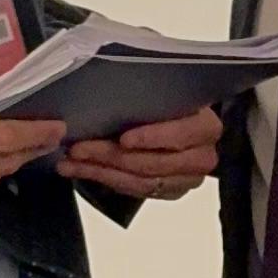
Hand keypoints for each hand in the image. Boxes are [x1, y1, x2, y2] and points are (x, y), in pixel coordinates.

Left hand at [59, 106, 223, 202]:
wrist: (186, 122)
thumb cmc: (172, 103)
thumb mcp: (167, 92)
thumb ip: (150, 94)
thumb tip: (110, 85)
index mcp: (205, 127)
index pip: (180, 135)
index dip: (152, 138)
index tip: (123, 139)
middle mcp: (201, 157)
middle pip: (153, 164)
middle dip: (111, 157)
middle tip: (79, 148)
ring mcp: (186, 179)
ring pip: (140, 182)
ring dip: (101, 172)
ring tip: (71, 162)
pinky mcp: (170, 192)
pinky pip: (134, 191)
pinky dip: (106, 180)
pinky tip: (82, 169)